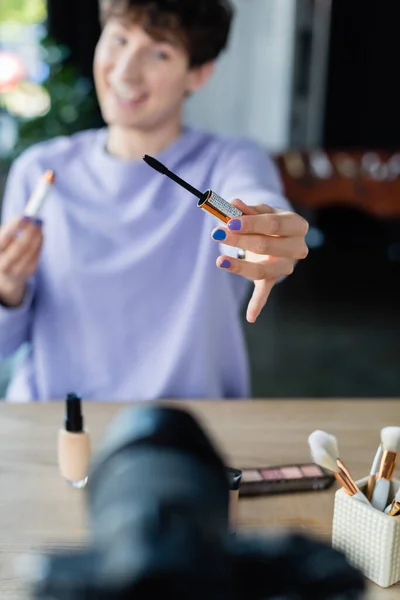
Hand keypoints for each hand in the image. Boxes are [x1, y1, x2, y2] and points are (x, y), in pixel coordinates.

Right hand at [0, 216, 42, 306]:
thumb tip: (27, 215)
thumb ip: (11, 226)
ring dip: (37, 237)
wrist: (5, 274)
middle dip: (30, 232)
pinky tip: (40, 236)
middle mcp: (3, 264)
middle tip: (38, 220)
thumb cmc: (4, 248)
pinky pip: (36, 257)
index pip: (4, 238)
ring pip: (30, 252)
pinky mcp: (27, 273)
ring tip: (39, 226)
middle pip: (19, 247)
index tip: (26, 216)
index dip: (15, 226)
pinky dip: (39, 245)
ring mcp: (15, 270)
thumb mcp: (2, 237)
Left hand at [211, 199, 308, 322]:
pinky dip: (257, 304)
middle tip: (217, 233)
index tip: (230, 221)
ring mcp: (286, 266)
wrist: (278, 235)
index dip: (251, 223)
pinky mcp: (274, 279)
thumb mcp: (260, 210)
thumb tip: (233, 204)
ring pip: (262, 270)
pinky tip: (250, 316)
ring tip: (220, 261)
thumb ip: (247, 209)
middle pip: (266, 246)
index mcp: (296, 225)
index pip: (274, 224)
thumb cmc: (267, 220)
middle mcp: (297, 247)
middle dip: (239, 240)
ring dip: (239, 266)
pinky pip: (265, 292)